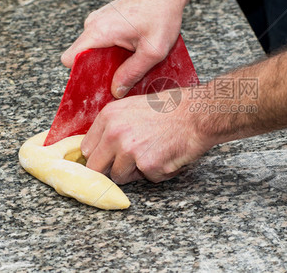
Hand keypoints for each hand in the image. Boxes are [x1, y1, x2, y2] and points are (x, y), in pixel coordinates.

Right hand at [61, 0, 183, 97]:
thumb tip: (116, 91)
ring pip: (95, 50)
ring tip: (132, 63)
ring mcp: (99, 19)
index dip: (81, 75)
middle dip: (99, 71)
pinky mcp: (107, 19)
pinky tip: (133, 52)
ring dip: (110, 61)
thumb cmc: (163, 14)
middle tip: (122, 79)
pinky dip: (115, 50)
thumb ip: (133, 73)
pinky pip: (103, 41)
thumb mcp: (153, 51)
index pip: (70, 59)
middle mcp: (94, 23)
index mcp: (99, 30)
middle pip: (83, 57)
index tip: (97, 86)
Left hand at [81, 90, 210, 183]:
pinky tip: (168, 156)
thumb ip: (116, 125)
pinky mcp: (147, 165)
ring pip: (119, 177)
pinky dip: (158, 173)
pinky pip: (146, 179)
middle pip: (95, 167)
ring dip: (136, 172)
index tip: (106, 160)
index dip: (99, 156)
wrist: (198, 113)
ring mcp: (129, 150)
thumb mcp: (135, 107)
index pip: (87, 148)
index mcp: (109, 116)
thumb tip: (103, 146)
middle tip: (129, 164)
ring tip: (154, 154)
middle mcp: (114, 133)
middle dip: (111, 168)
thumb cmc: (173, 107)